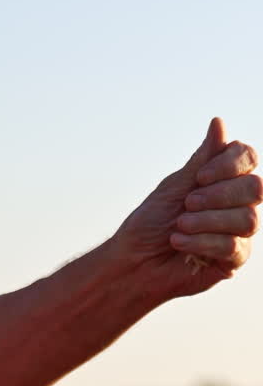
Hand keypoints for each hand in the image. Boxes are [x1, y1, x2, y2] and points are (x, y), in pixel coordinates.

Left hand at [115, 118, 261, 296]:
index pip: (248, 157)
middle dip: (218, 195)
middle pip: (254, 188)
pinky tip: (179, 242)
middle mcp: (235, 203)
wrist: (134, 263)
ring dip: (208, 221)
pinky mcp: (233, 259)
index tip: (199, 177)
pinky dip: (202, 242)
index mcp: (222, 179)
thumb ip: (201, 160)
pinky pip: (234, 246)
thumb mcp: (174, 187)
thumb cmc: (150, 223)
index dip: (230, 164)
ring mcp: (237, 231)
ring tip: (179, 225)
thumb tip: (219, 123)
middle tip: (187, 203)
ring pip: (248, 219)